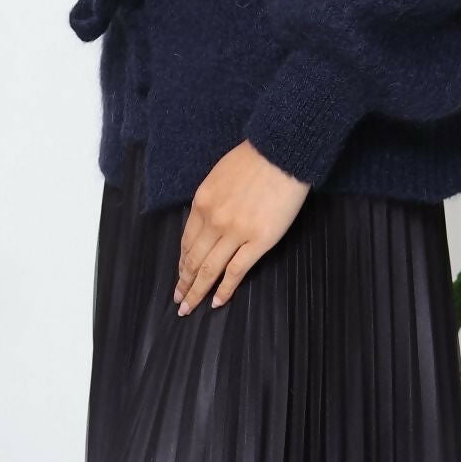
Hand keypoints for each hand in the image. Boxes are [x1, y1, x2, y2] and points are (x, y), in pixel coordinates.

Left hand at [174, 139, 310, 315]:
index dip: (181, 262)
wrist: (281, 154)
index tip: (179, 276)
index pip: (186, 241)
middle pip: (193, 259)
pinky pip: (236, 271)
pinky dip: (225, 289)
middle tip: (179, 299)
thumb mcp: (219, 176)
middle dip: (184, 283)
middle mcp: (214, 220)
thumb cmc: (253, 160)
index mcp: (202, 203)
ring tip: (189, 307)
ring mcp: (235, 232)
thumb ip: (209, 201)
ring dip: (197, 291)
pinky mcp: (258, 241)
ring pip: (210, 269)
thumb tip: (206, 222)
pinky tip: (218, 301)